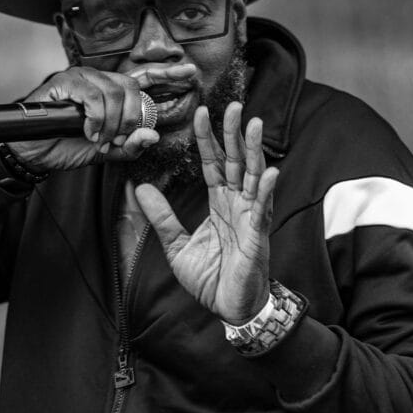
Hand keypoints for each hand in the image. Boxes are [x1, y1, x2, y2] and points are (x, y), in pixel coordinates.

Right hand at [7, 63, 196, 170]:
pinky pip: (93, 94)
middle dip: (132, 118)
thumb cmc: (67, 146)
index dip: (168, 74)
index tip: (191, 72)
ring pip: (115, 92)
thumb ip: (131, 145)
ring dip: (112, 122)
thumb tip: (153, 134)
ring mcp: (82, 77)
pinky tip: (88, 131)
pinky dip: (96, 116)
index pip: (145, 78)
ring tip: (99, 138)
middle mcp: (100, 79)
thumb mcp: (107, 151)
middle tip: (118, 139)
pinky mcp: (64, 81)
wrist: (33, 152)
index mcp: (113, 92)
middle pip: (134, 88)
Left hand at [134, 102, 279, 323]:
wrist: (229, 307)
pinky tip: (271, 171)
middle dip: (234, 133)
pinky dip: (268, 189)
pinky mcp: (259, 234)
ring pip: (254, 176)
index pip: (214, 163)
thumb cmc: (210, 278)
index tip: (201, 112)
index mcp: (220, 203)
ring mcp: (251, 216)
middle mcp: (239, 203)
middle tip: (234, 105)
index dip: (208, 139)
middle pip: (237, 161)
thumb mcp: (176, 245)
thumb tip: (140, 188)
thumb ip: (161, 216)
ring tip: (254, 124)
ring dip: (255, 150)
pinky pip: (264, 208)